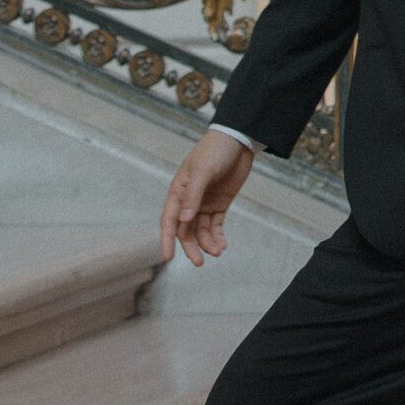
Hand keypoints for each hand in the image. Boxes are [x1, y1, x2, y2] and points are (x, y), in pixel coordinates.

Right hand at [159, 130, 254, 267]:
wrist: (237, 141)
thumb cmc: (215, 151)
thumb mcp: (203, 172)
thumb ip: (194, 196)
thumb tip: (184, 219)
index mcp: (178, 191)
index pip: (169, 219)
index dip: (167, 239)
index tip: (167, 257)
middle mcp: (189, 200)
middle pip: (186, 230)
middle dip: (192, 247)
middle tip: (200, 263)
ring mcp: (204, 203)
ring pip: (201, 230)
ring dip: (208, 243)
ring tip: (218, 252)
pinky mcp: (219, 204)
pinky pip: (215, 226)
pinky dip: (218, 237)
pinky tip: (223, 245)